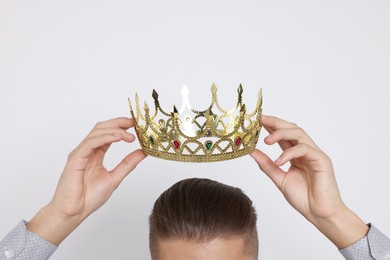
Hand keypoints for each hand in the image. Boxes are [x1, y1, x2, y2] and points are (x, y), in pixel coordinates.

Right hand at [27, 117, 146, 244]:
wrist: (74, 213)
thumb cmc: (88, 198)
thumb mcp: (115, 177)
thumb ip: (128, 164)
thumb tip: (142, 152)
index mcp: (95, 154)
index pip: (108, 134)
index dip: (121, 126)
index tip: (136, 125)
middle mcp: (87, 151)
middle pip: (102, 128)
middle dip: (118, 123)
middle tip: (134, 123)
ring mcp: (80, 153)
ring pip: (97, 133)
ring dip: (115, 130)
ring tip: (130, 135)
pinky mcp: (76, 159)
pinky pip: (91, 143)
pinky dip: (106, 137)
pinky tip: (119, 137)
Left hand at [251, 115, 367, 248]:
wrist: (319, 214)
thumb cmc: (303, 198)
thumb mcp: (279, 178)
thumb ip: (266, 164)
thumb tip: (251, 151)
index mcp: (296, 154)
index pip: (283, 135)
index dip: (271, 126)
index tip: (257, 120)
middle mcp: (306, 151)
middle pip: (292, 129)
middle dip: (276, 123)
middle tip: (261, 120)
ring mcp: (315, 154)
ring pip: (299, 134)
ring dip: (281, 133)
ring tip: (266, 140)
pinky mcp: (322, 160)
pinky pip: (304, 149)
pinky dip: (289, 153)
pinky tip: (279, 161)